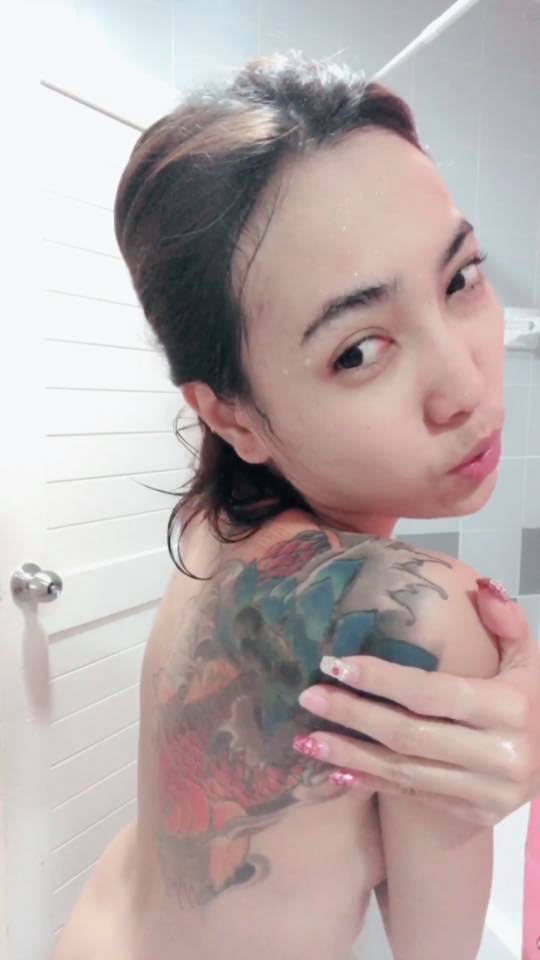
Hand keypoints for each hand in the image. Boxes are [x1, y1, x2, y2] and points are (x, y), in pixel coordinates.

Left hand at [297, 583, 539, 824]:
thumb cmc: (529, 700)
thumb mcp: (528, 659)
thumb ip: (508, 622)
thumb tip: (482, 586)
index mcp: (511, 709)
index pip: (433, 694)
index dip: (382, 680)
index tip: (336, 664)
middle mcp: (501, 756)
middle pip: (409, 735)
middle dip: (354, 714)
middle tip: (309, 695)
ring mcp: (487, 793)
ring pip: (404, 771)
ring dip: (350, 753)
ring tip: (306, 737)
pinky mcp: (474, 816)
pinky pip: (412, 796)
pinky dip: (371, 782)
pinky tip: (334, 769)